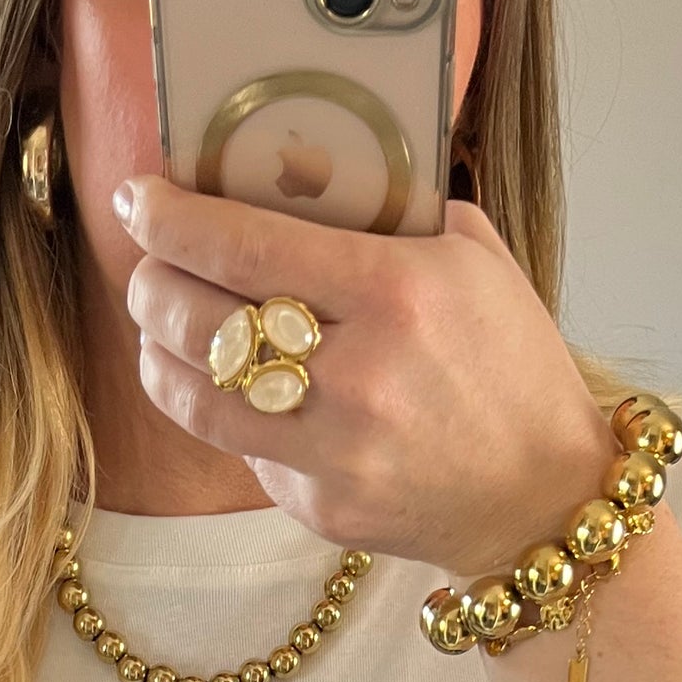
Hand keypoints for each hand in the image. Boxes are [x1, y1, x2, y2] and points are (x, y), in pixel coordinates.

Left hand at [116, 171, 614, 578]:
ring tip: (162, 323)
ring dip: (157, 349)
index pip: (241, 244)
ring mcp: (333, 452)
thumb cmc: (510, 368)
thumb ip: (386, 214)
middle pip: (195, 318)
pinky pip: (237, 448)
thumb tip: (293, 176)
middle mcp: (357, 376)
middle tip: (148, 262)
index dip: (169, 219)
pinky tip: (228, 387)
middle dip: (150, 280)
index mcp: (396, 292)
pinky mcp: (319, 505)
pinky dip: (218, 410)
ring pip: (191, 395)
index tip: (139, 198)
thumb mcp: (471, 260)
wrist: (542, 496)